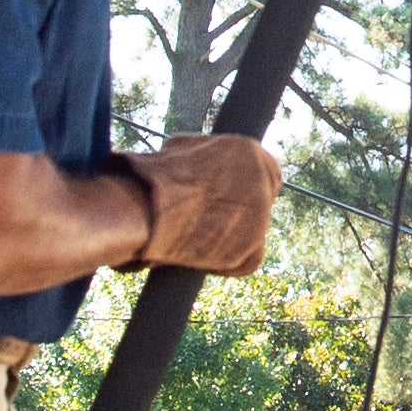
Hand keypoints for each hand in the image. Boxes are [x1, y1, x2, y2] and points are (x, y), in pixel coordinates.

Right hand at [106, 134, 283, 273]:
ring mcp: (260, 215)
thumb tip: (204, 161)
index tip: (231, 198)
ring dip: (232, 236)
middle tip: (214, 221)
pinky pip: (248, 259)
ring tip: (198, 236)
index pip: (265, 171)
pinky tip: (205, 255)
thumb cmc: (156, 176)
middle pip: (261, 202)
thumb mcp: (184, 148)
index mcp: (250, 151)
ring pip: (254, 231)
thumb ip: (208, 155)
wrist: (147, 206)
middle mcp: (262, 181)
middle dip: (242, 212)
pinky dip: (229, 262)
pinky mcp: (252, 246)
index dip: (246, 187)